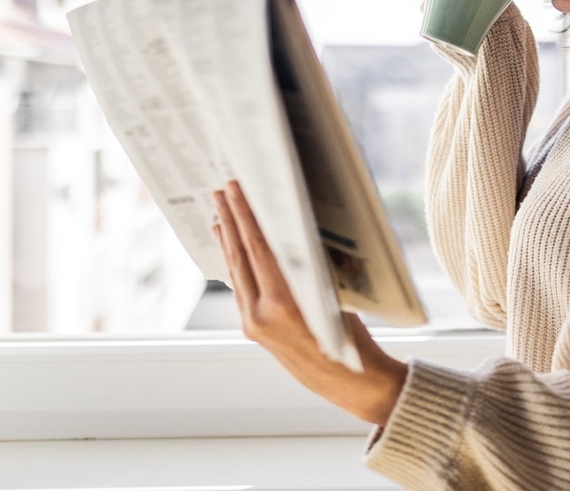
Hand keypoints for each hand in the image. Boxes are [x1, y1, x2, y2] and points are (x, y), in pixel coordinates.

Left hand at [212, 180, 407, 425]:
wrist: (344, 379)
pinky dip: (235, 262)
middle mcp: (260, 313)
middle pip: (240, 255)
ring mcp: (252, 322)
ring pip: (236, 271)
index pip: (259, 247)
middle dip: (231, 219)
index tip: (237, 189)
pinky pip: (241, 287)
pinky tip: (231, 246)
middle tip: (222, 190)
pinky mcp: (252, 328)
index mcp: (283, 302)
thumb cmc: (350, 334)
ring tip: (219, 211)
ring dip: (228, 239)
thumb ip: (308, 263)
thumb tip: (289, 226)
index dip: (246, 215)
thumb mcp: (333, 291)